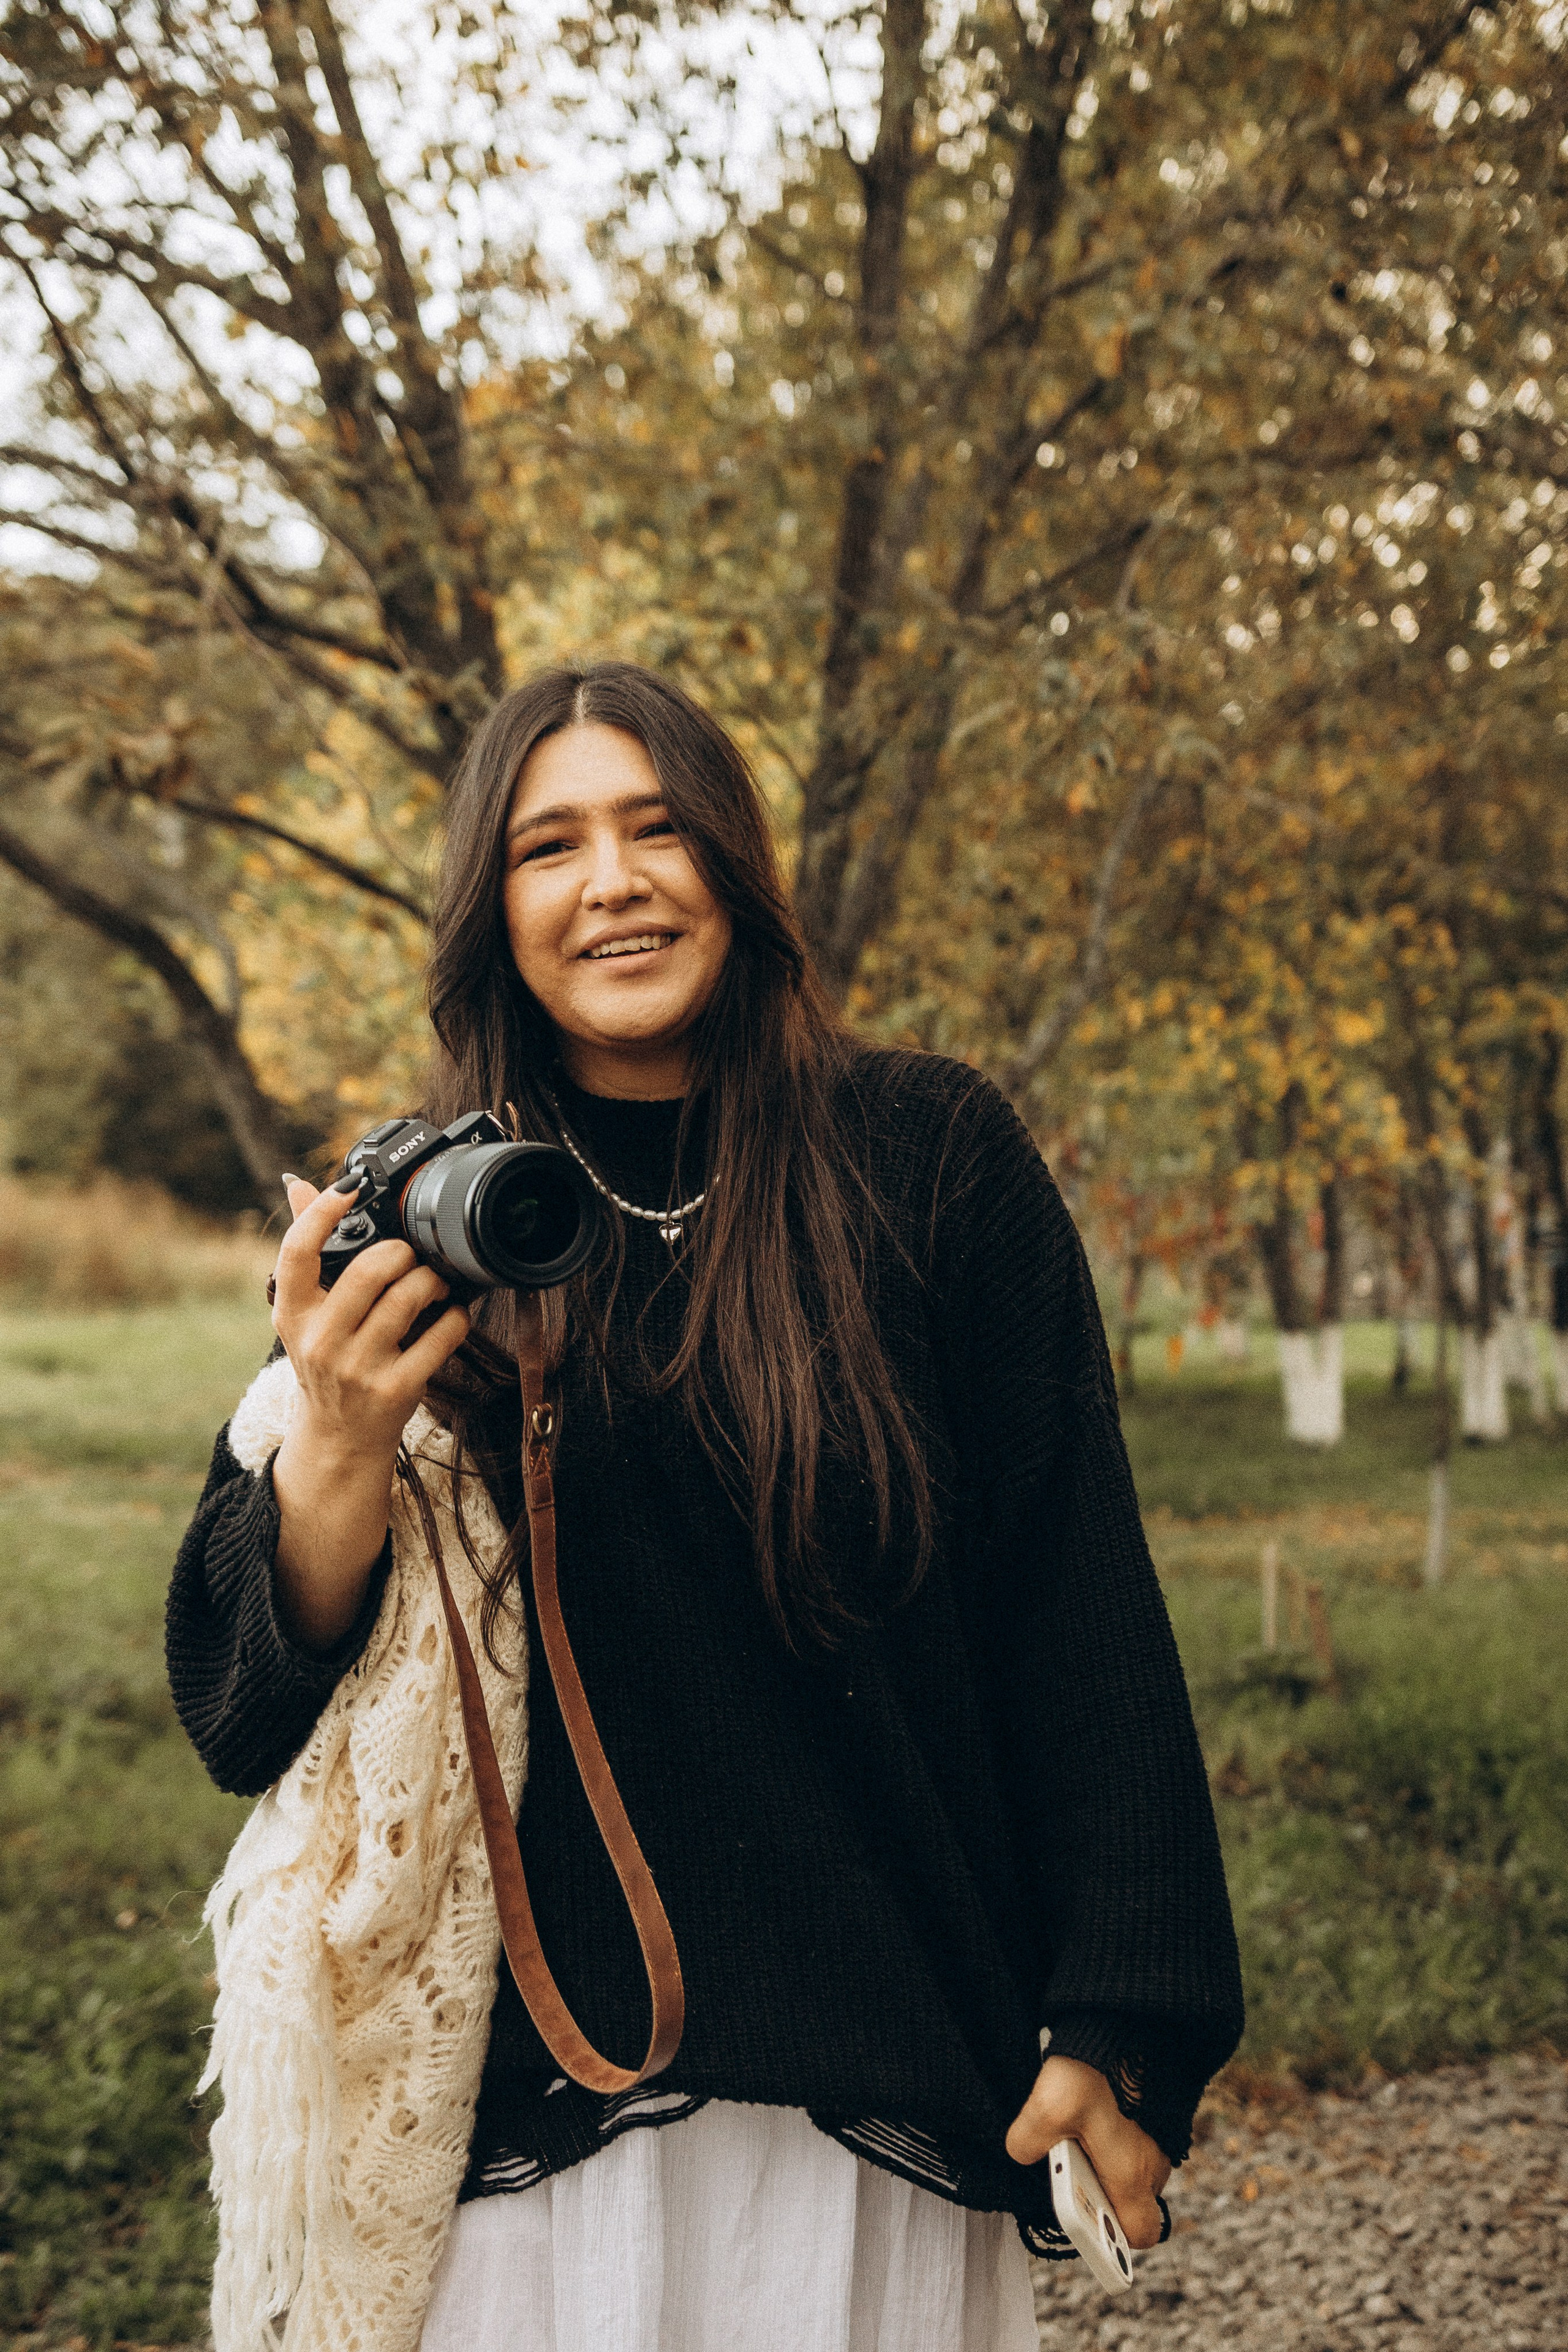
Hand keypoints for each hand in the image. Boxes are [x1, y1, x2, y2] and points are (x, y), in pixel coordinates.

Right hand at [271, 1176, 469, 1457]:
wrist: (339, 1436)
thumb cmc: (326, 1359)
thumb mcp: (303, 1312)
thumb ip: (305, 1249)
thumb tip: (296, 1184)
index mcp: (292, 1312)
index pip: (297, 1251)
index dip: (322, 1211)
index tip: (350, 1186)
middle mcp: (320, 1340)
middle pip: (368, 1270)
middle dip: (400, 1252)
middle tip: (410, 1256)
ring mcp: (358, 1368)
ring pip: (408, 1298)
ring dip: (431, 1280)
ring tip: (433, 1282)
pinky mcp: (396, 1389)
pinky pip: (440, 1336)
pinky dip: (456, 1316)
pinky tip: (453, 1313)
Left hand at [1005, 2054, 1170, 2250]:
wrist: (1131, 2019)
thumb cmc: (1097, 2069)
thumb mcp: (1049, 2106)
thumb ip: (1028, 2141)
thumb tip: (1021, 2153)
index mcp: (1132, 2175)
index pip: (1140, 2234)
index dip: (1114, 2238)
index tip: (1086, 2221)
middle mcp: (1154, 2163)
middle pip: (1131, 2200)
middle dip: (1101, 2191)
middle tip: (1070, 2165)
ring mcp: (1160, 2138)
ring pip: (1132, 2168)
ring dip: (1106, 2158)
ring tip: (1078, 2128)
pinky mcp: (1159, 2114)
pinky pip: (1137, 2139)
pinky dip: (1117, 2133)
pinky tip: (1096, 2105)